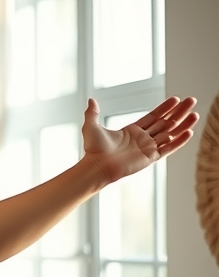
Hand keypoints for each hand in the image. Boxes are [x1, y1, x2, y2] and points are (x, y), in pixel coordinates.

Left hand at [82, 96, 198, 183]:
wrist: (96, 166)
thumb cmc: (93, 149)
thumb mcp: (91, 126)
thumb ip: (93, 113)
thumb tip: (91, 100)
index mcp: (132, 131)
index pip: (153, 116)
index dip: (165, 108)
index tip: (176, 99)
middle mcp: (142, 139)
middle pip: (165, 122)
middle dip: (179, 112)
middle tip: (191, 100)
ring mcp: (147, 148)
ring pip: (170, 134)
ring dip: (183, 124)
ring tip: (195, 114)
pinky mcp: (151, 158)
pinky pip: (168, 148)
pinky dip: (179, 141)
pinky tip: (189, 131)